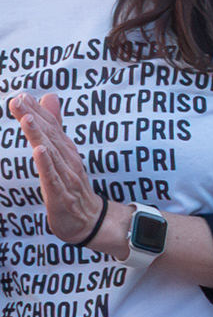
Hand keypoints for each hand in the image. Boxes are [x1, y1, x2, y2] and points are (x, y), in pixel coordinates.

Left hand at [12, 90, 105, 249]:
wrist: (89, 220)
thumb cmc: (72, 186)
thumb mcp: (64, 152)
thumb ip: (55, 124)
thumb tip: (49, 96)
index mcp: (66, 150)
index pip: (51, 127)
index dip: (36, 111)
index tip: (22, 96)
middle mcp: (67, 160)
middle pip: (49, 136)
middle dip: (33, 117)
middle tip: (18, 101)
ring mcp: (66, 177)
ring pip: (50, 154)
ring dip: (39, 136)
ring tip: (27, 120)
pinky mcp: (61, 195)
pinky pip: (53, 178)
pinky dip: (47, 164)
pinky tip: (39, 151)